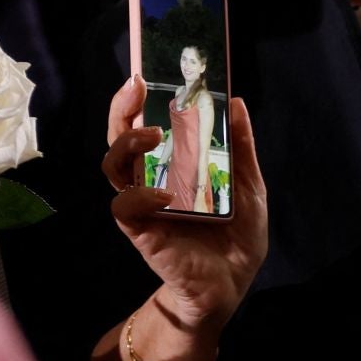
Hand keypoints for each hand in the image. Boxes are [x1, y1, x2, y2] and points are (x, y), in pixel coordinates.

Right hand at [101, 76, 266, 333]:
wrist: (231, 285)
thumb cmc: (236, 236)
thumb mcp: (248, 185)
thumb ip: (240, 147)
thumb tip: (238, 103)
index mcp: (171, 165)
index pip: (142, 125)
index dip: (135, 101)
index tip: (142, 75)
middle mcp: (148, 179)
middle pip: (118, 138)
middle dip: (120, 111)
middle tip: (135, 88)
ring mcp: (142, 204)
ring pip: (112, 166)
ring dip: (127, 145)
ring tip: (153, 135)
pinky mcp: (140, 230)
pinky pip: (125, 207)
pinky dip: (140, 196)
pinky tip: (164, 194)